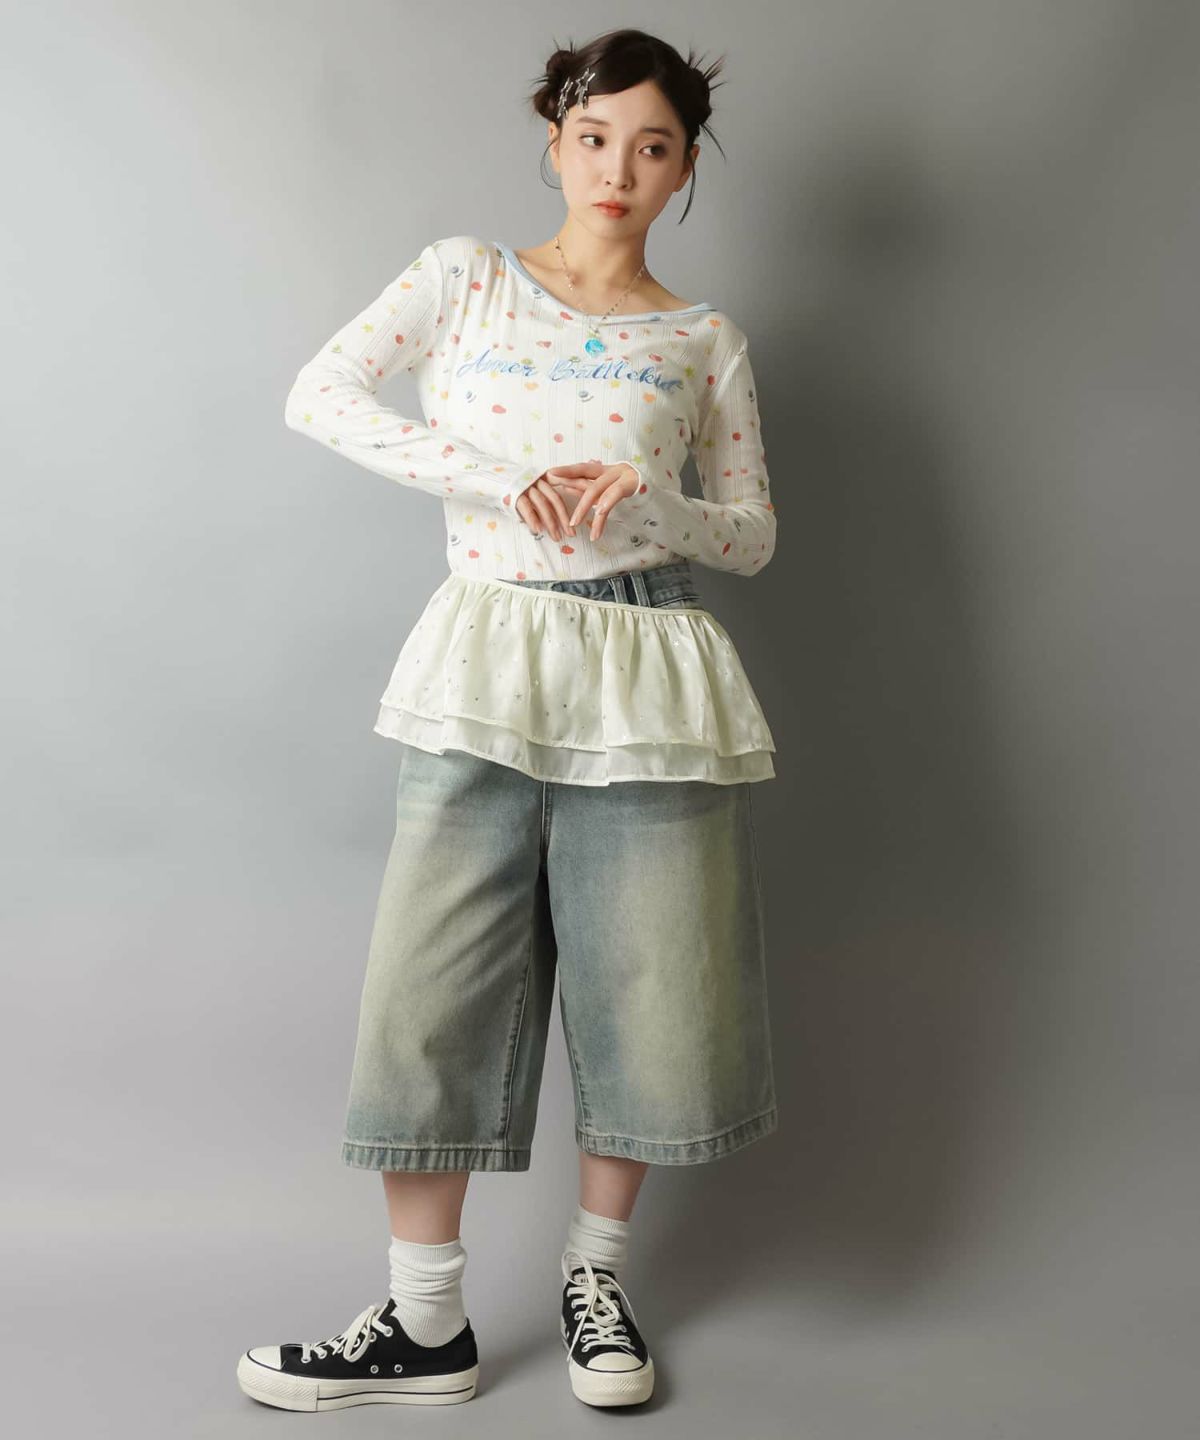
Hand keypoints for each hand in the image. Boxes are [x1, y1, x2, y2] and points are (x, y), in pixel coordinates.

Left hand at [518, 462, 637, 542]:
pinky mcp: (632, 485)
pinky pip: (614, 497)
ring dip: (584, 508)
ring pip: (597, 491)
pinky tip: (597, 522)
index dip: (566, 470)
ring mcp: (623, 476)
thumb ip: (587, 488)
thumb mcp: (606, 491)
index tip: (549, 473)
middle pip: (587, 479)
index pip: (582, 468)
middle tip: (552, 495)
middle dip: (570, 491)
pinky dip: (604, 509)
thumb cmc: (630, 493)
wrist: (657, 496)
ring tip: (574, 523)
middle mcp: (613, 470)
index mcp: (606, 470)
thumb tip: (565, 487)